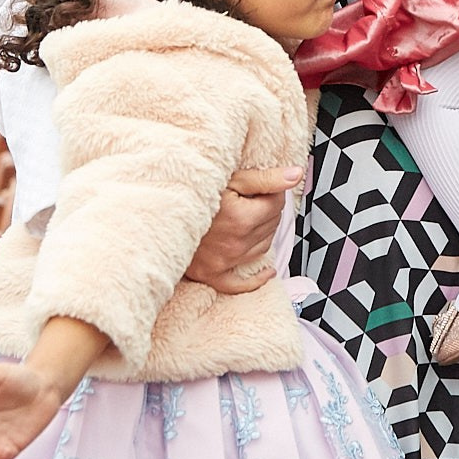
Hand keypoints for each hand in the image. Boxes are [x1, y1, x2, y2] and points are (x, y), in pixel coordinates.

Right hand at [183, 166, 300, 293]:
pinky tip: (268, 271)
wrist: (161, 214)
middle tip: (249, 198)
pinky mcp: (213, 275)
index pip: (277, 204)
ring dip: (262, 233)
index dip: (270, 191)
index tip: (256, 185)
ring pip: (263, 247)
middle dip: (267, 210)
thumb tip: (297, 175)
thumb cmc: (196, 191)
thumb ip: (267, 178)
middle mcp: (236, 244)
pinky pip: (242, 284)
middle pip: (272, 225)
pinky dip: (258, 278)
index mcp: (241, 219)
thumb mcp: (232, 179)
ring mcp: (225, 262)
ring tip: (246, 217)